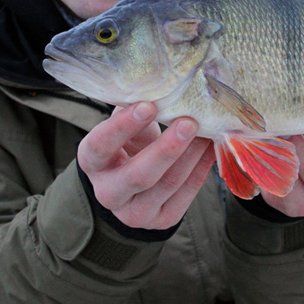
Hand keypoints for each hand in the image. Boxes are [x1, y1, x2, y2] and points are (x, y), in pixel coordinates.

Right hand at [77, 102, 214, 229]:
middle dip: (167, 148)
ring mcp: (135, 213)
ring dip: (192, 155)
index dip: (123, 127)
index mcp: (92, 163)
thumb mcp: (124, 129)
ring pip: (168, 184)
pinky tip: (212, 147)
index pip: (101, 146)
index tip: (148, 105)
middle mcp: (108, 193)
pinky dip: (202, 167)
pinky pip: (186, 194)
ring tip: (208, 130)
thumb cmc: (128, 146)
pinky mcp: (162, 220)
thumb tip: (156, 83)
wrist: (131, 189)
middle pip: (139, 174)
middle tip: (189, 122)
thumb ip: (134, 112)